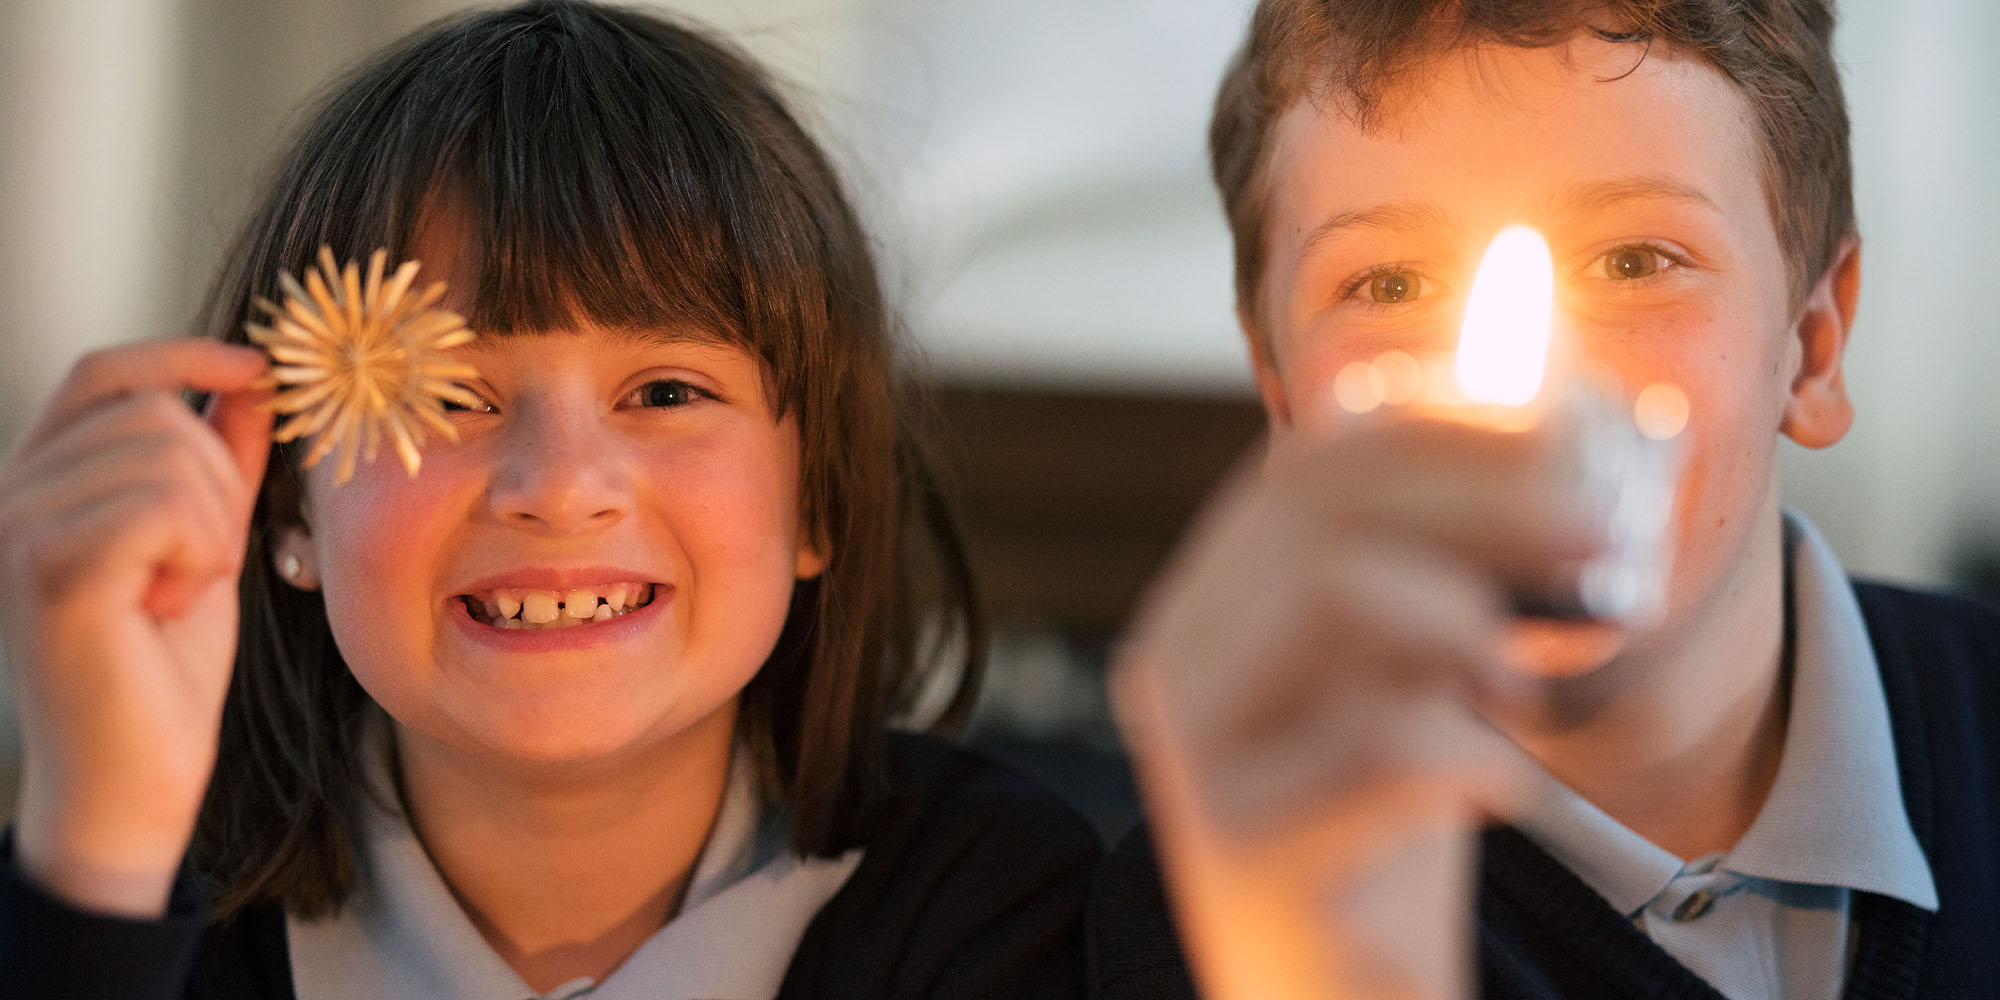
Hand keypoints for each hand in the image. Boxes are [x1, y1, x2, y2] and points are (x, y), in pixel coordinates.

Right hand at [0, 339, 271, 917]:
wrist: (132, 779)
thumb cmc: (162, 669)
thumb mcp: (204, 542)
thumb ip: (219, 462)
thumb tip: (249, 380)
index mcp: (37, 480)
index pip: (104, 374)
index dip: (183, 353)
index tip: (258, 369)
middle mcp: (9, 493)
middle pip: (157, 414)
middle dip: (217, 485)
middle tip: (197, 568)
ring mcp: (19, 526)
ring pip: (170, 457)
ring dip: (210, 529)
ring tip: (176, 592)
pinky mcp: (50, 566)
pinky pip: (164, 504)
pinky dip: (198, 553)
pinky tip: (170, 604)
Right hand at [1113, 412, 1607, 999]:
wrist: (1334, 997)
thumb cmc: (1378, 829)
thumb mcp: (1400, 678)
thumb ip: (1429, 573)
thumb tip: (1547, 437)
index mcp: (1204, 610)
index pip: (1303, 470)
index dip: (1435, 435)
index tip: (1559, 438)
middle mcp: (1177, 668)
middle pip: (1320, 516)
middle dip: (1484, 504)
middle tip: (1599, 537)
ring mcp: (1197, 758)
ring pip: (1333, 596)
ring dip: (1463, 621)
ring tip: (1512, 688)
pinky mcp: (1246, 849)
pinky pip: (1380, 743)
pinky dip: (1471, 751)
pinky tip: (1491, 786)